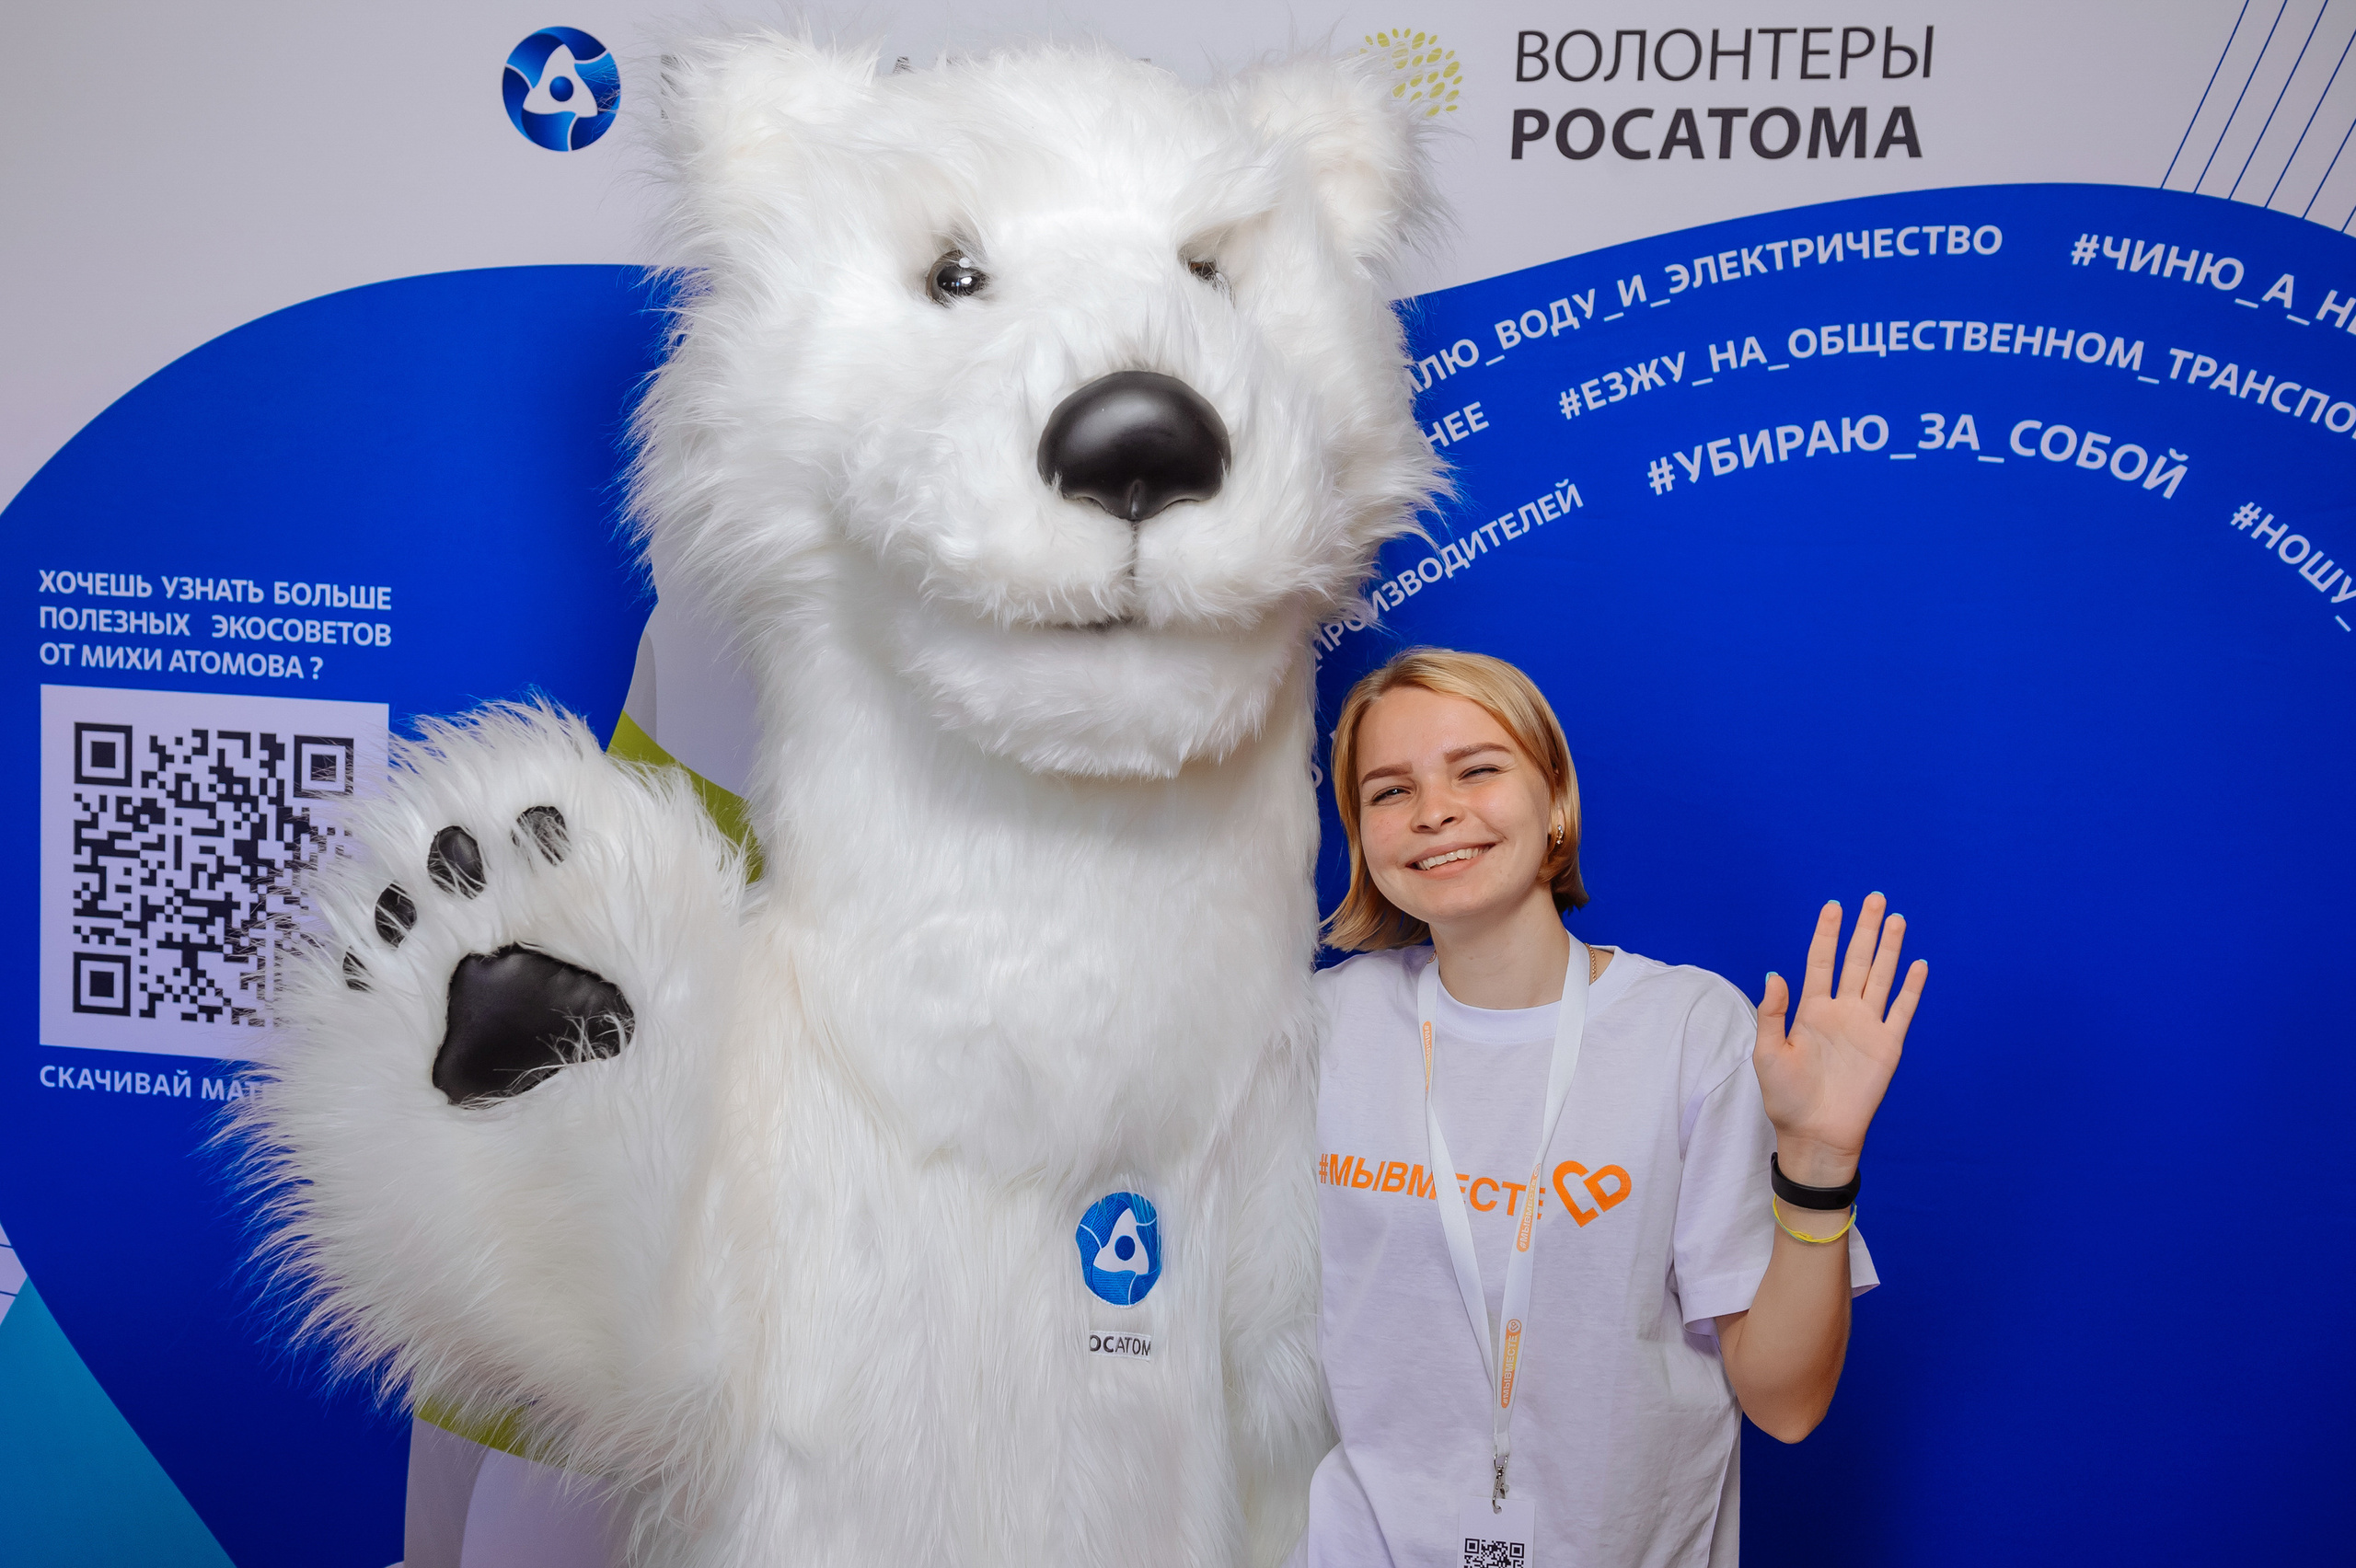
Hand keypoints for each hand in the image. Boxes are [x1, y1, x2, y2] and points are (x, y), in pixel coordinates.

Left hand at [1754, 894, 1926, 1185]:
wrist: (1815, 1134)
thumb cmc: (1786, 1098)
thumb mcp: (1766, 1054)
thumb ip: (1772, 1013)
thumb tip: (1774, 974)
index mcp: (1810, 1011)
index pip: (1821, 962)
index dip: (1827, 934)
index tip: (1834, 905)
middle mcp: (1841, 1012)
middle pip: (1856, 961)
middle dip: (1864, 930)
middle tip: (1875, 898)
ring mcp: (1866, 1027)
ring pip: (1880, 978)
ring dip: (1889, 949)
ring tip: (1896, 919)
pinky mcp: (1887, 1047)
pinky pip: (1902, 1011)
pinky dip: (1910, 988)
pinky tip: (1917, 964)